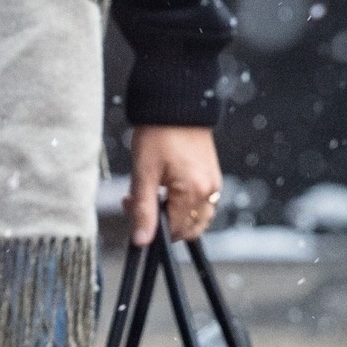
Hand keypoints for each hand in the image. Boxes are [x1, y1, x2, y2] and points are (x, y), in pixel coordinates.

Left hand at [127, 124, 221, 245]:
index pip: (174, 230)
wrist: (176, 106)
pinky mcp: (214, 177)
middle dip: (165, 224)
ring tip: (156, 195)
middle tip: (142, 202)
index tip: (132, 207)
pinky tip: (169, 189)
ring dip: (177, 216)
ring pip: (198, 219)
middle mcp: (209, 191)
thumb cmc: (158, 133)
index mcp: (192, 191)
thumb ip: (143, 209)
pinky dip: (187, 206)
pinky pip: (204, 205)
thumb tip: (141, 240)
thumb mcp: (144, 172)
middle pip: (190, 229)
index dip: (151, 227)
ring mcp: (214, 184)